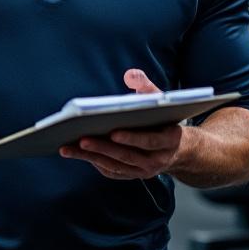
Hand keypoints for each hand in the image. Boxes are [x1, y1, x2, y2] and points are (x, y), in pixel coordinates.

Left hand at [59, 69, 182, 179]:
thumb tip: (130, 74)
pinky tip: (77, 153)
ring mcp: (145, 170)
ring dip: (91, 157)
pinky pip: (112, 171)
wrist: (180, 150)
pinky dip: (95, 162)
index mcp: (169, 141)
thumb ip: (147, 87)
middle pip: (127, 156)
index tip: (113, 132)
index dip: (131, 138)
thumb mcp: (163, 101)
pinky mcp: (133, 175)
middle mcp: (158, 160)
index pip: (149, 141)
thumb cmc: (165, 120)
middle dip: (103, 148)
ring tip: (68, 148)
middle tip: (81, 139)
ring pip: (116, 166)